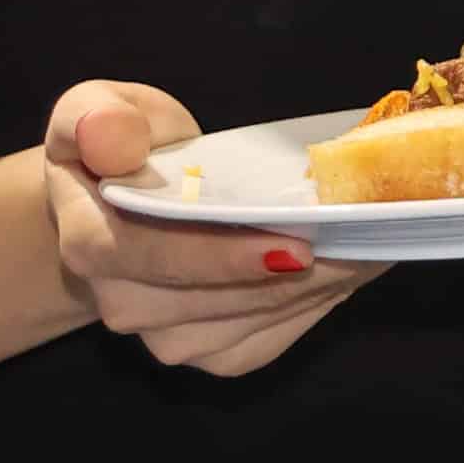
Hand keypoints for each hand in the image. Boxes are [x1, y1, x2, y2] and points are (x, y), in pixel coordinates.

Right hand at [42, 79, 372, 377]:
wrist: (117, 203)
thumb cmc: (117, 147)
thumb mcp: (93, 109)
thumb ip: (97, 119)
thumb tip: (114, 139)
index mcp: (91, 243)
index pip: (154, 259)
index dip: (223, 258)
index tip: (294, 245)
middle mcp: (124, 304)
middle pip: (220, 298)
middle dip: (300, 270)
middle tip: (367, 228)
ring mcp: (167, 338)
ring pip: (255, 320)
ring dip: (319, 285)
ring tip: (372, 239)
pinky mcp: (211, 354)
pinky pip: (270, 336)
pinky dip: (316, 303)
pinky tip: (348, 265)